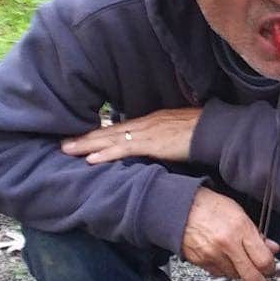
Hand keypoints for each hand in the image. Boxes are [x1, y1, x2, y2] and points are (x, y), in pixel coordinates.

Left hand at [60, 108, 201, 165]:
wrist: (216, 130)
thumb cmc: (203, 132)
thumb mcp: (179, 132)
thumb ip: (165, 138)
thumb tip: (158, 146)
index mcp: (151, 120)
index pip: (119, 127)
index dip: (100, 132)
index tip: (83, 136)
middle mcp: (144, 124)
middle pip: (109, 131)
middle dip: (85, 137)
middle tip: (63, 143)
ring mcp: (146, 133)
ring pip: (110, 138)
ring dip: (87, 145)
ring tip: (67, 150)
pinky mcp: (150, 144)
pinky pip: (122, 149)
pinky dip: (105, 154)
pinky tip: (90, 159)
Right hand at [180, 188, 279, 280]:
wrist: (180, 208)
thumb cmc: (210, 206)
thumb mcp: (239, 213)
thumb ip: (256, 234)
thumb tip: (272, 248)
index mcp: (240, 229)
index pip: (263, 260)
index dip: (271, 268)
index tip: (272, 269)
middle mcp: (227, 244)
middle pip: (251, 276)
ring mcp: (212, 255)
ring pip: (235, 276)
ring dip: (241, 273)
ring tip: (239, 261)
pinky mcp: (201, 263)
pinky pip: (219, 273)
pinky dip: (225, 270)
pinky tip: (224, 259)